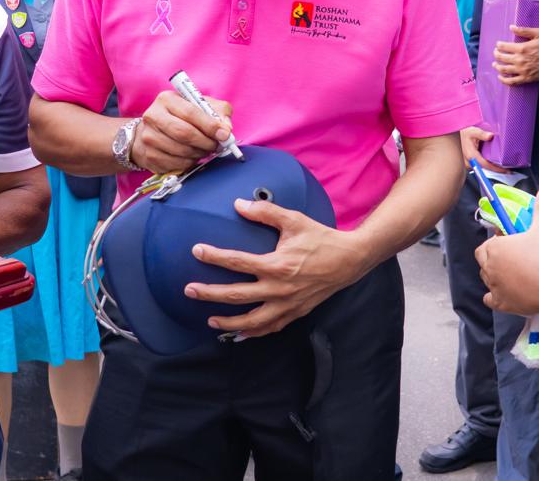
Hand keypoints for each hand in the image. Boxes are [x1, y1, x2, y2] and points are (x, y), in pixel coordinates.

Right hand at [132, 91, 233, 173]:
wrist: (154, 130)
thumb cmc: (183, 116)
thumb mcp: (202, 106)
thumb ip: (218, 112)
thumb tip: (226, 130)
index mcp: (166, 99)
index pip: (191, 113)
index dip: (210, 126)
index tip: (224, 135)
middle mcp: (153, 116)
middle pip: (184, 133)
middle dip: (205, 142)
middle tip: (216, 146)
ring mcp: (148, 137)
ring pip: (181, 151)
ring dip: (199, 154)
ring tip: (204, 150)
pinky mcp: (148, 155)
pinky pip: (175, 164)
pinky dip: (189, 163)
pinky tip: (191, 156)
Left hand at [184, 198, 362, 338]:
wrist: (349, 260)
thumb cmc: (320, 238)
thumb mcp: (294, 220)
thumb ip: (265, 212)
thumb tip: (238, 204)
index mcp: (277, 265)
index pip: (237, 262)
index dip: (214, 256)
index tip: (197, 251)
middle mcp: (279, 289)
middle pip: (236, 295)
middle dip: (210, 293)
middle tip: (189, 291)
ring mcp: (287, 304)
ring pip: (251, 321)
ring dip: (228, 322)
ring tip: (209, 320)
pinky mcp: (295, 313)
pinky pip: (270, 328)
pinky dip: (253, 333)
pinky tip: (239, 334)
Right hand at [459, 127, 508, 172]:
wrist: (454, 137)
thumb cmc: (463, 134)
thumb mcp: (472, 131)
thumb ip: (482, 134)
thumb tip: (490, 136)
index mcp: (471, 155)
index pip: (486, 165)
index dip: (497, 169)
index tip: (506, 171)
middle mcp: (469, 162)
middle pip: (485, 169)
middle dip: (496, 169)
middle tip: (507, 169)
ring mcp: (468, 164)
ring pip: (482, 168)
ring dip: (491, 167)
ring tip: (502, 166)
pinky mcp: (469, 164)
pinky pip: (479, 167)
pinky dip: (486, 165)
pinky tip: (493, 162)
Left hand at [476, 187, 538, 314]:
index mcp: (494, 248)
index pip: (485, 247)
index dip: (495, 247)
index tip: (509, 248)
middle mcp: (489, 266)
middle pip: (483, 263)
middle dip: (492, 261)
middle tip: (510, 262)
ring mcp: (493, 285)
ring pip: (486, 281)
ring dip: (495, 278)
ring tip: (512, 277)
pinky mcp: (499, 303)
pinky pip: (489, 300)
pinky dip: (495, 298)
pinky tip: (504, 296)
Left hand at [493, 26, 538, 84]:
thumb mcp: (538, 33)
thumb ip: (524, 30)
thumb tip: (511, 27)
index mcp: (522, 48)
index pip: (504, 47)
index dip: (499, 45)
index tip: (498, 45)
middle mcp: (520, 60)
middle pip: (501, 58)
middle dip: (496, 54)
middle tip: (496, 53)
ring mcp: (523, 70)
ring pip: (504, 70)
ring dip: (497, 66)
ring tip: (495, 64)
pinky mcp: (527, 78)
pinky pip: (512, 81)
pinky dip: (504, 80)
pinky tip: (500, 77)